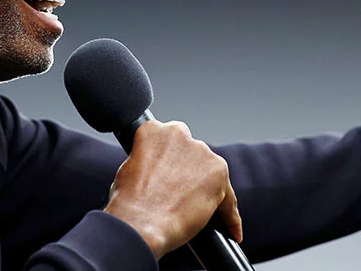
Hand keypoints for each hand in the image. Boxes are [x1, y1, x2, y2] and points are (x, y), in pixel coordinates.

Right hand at [104, 120, 241, 258]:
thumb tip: (161, 172)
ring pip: (210, 172)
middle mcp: (179, 133)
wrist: (141, 224)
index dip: (171, 160)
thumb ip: (150, 162)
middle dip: (189, 172)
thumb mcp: (130, 170)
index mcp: (154, 131)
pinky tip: (230, 229)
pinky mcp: (219, 171)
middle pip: (192, 154)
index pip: (170, 141)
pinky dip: (229, 214)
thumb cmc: (130, 205)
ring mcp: (201, 151)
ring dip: (206, 188)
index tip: (170, 174)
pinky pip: (228, 196)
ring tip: (196, 213)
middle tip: (180, 195)